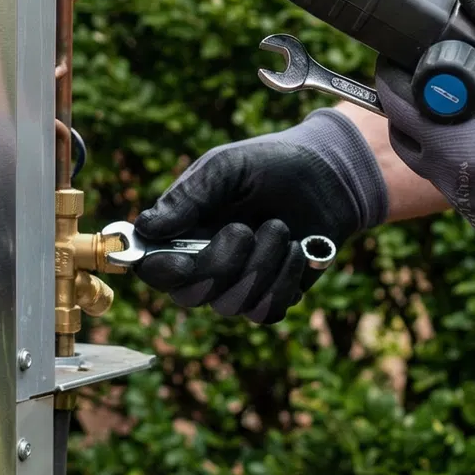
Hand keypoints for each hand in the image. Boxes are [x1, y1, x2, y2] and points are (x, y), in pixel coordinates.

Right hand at [133, 110, 386, 322]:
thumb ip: (188, 196)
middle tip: (245, 229)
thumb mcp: (226, 167)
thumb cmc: (269, 163)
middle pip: (190, 296)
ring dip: (260, 266)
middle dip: (220, 266)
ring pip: (231, 305)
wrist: (328, 174)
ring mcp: (239, 284)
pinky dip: (283, 281)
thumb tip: (145, 227)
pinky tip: (296, 250)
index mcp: (183, 232)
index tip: (184, 260)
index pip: (153, 269)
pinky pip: (267, 311)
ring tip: (280, 229)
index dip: (162, 272)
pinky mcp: (273, 295)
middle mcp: (205, 264)